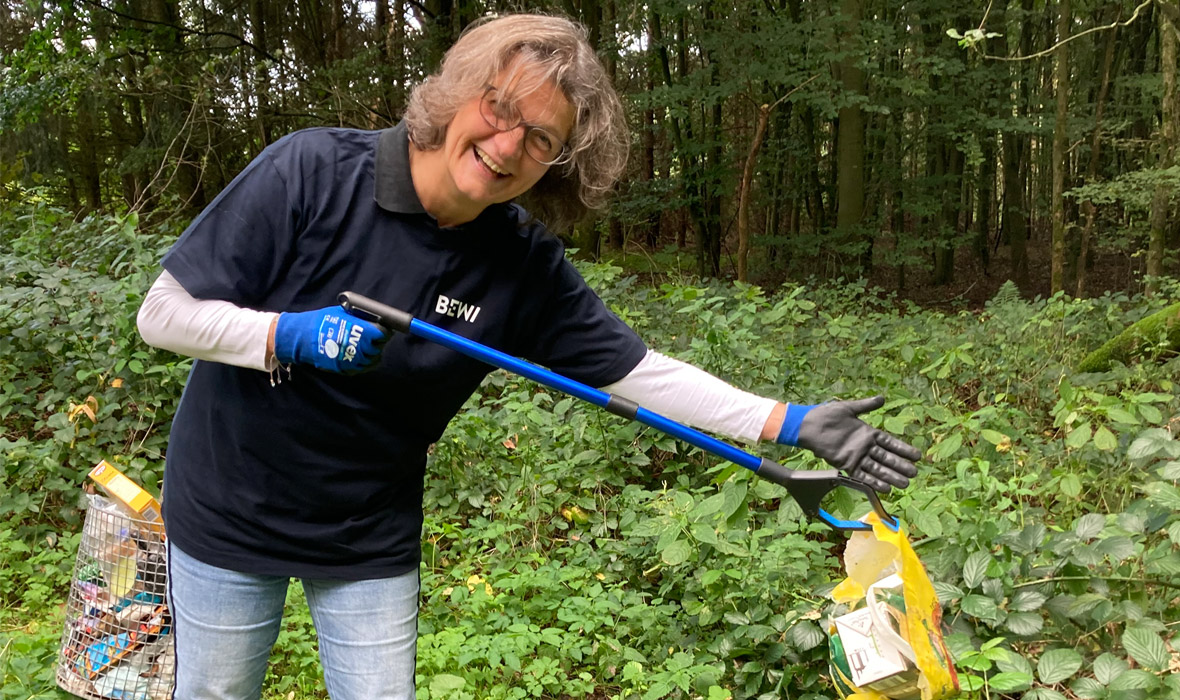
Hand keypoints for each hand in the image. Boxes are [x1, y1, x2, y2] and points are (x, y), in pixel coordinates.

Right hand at [272, 305, 388, 372]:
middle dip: (378, 341)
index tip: (384, 329)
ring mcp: (352, 359)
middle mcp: (358, 347)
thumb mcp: (342, 314)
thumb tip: (374, 319)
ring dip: (373, 353)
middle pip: (378, 347)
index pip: (382, 334)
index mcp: (359, 331)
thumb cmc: (321, 322)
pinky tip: (363, 356)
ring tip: (369, 346)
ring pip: (373, 359)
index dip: (384, 332)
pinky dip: (366, 362)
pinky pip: (364, 368)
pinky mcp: (346, 368)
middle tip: (375, 337)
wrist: (303, 337)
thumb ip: (359, 318)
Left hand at [776, 396, 919, 493]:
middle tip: (915, 473)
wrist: (808, 425)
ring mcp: (856, 456)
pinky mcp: (846, 464)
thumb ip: (866, 405)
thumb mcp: (848, 408)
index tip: (917, 455)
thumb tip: (882, 398)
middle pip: (886, 458)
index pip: (890, 443)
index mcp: (868, 433)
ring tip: (905, 483)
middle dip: (901, 465)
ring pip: (877, 468)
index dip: (903, 449)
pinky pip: (862, 475)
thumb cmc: (826, 415)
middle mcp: (864, 446)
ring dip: (891, 476)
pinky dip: (873, 481)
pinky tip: (885, 487)